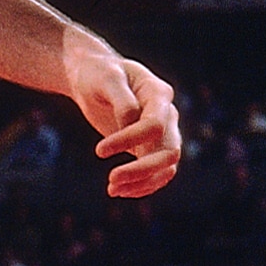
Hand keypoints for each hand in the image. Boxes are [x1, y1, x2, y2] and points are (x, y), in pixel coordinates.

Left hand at [65, 36, 180, 198]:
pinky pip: (156, 173)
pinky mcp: (149, 146)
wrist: (95, 77)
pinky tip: (118, 191)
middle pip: (170, 150)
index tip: (98, 151)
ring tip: (112, 190)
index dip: (128, 141)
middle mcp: (167, 115)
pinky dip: (142, 186)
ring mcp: (162, 132)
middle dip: (143, 170)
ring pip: (166, 166)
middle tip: (111, 182)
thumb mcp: (106, 78)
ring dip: (143, 182)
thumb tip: (129, 124)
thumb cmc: (99, 74)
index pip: (155, 125)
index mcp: (159, 94)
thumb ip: (121, 99)